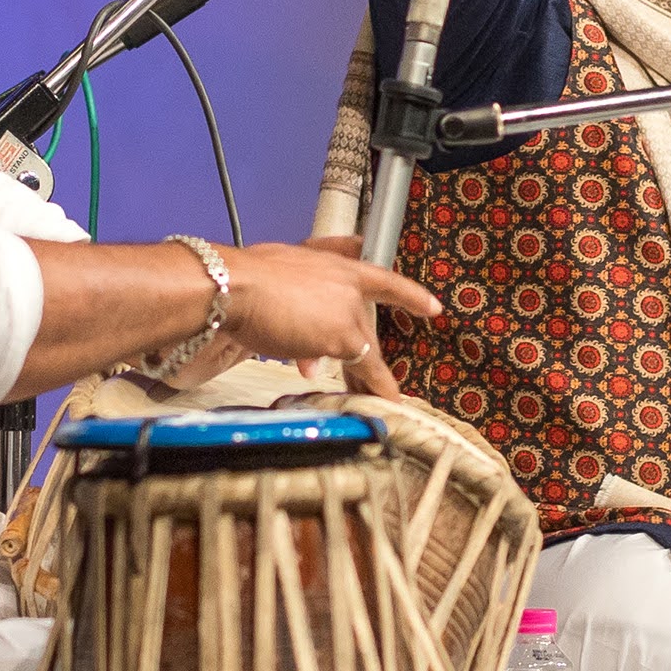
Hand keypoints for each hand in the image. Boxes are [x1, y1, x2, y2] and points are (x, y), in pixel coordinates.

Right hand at [220, 238, 440, 397]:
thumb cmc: (248, 278)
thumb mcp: (285, 275)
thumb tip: (310, 350)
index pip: (383, 281)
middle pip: (368, 328)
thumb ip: (305, 305)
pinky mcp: (342, 339)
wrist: (237, 287)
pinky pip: (360, 369)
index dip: (410, 295)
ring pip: (367, 352)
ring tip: (384, 400)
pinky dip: (368, 388)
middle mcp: (350, 289)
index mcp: (338, 268)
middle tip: (371, 381)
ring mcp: (349, 314)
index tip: (433, 308)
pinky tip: (375, 403)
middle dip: (365, 356)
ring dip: (370, 379)